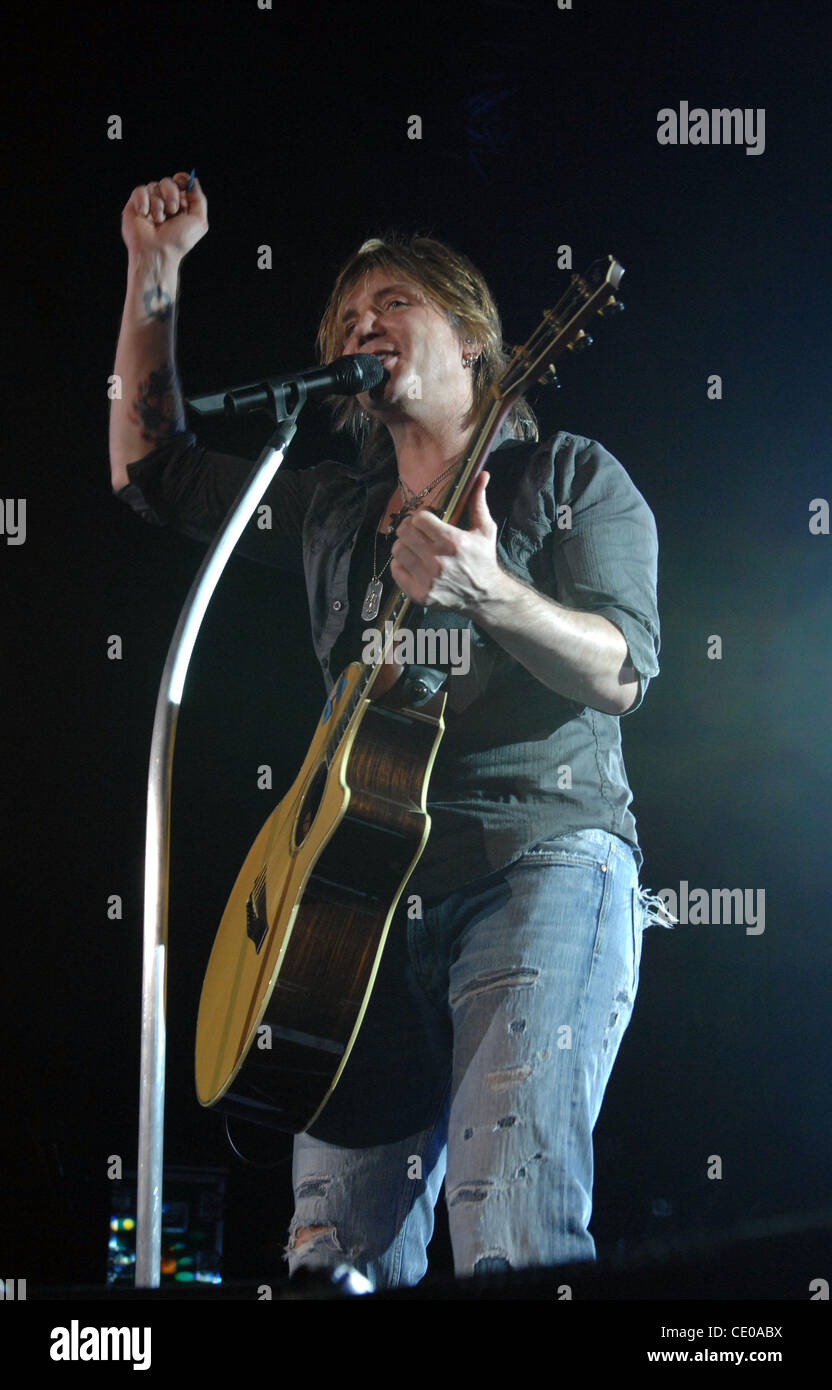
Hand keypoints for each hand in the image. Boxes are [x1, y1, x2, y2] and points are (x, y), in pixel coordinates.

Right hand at [121, 171, 207, 261]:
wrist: (157, 252)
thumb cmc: (178, 241)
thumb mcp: (198, 221)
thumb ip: (198, 199)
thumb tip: (192, 181)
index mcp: (180, 206)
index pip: (181, 183)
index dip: (183, 180)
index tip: (182, 182)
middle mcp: (165, 204)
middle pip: (168, 182)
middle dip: (171, 194)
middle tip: (172, 210)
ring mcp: (149, 204)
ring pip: (153, 186)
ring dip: (158, 203)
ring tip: (158, 220)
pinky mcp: (135, 205)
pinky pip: (139, 190)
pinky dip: (143, 200)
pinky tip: (145, 214)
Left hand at [390, 471, 501, 613]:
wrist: (485, 595)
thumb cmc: (483, 559)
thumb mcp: (485, 529)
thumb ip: (477, 501)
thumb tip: (482, 474)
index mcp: (452, 541)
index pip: (419, 518)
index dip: (421, 516)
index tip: (427, 520)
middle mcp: (438, 561)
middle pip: (405, 532)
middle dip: (410, 529)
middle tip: (418, 532)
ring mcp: (428, 579)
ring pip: (397, 550)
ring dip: (404, 545)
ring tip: (415, 547)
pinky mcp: (420, 594)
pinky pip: (396, 571)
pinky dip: (401, 564)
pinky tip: (413, 563)